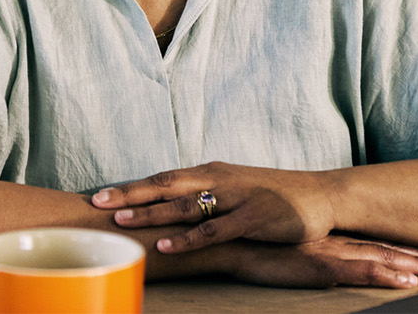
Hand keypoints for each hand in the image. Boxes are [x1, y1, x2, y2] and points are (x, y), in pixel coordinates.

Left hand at [91, 162, 347, 252]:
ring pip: (186, 205)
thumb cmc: (271, 195)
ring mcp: (236, 197)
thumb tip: (167, 207)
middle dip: (130, 194)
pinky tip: (168, 246)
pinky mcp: (253, 218)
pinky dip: (189, 238)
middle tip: (97, 202)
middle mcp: (218, 179)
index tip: (98, 195)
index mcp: (210, 172)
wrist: (320, 196)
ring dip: (152, 214)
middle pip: (165, 185)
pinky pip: (215, 230)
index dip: (130, 187)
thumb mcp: (232, 190)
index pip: (162, 178)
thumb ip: (202, 196)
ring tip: (122, 222)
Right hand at [221, 235, 417, 288]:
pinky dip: (386, 274)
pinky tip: (406, 279)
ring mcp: (328, 253)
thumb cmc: (249, 245)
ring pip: (379, 257)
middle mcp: (333, 242)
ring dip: (410, 262)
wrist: (228, 240)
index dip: (397, 245)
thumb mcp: (281, 246)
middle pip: (382, 247)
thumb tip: (306, 255)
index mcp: (325, 238)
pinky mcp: (320, 266)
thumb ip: (299, 248)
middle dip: (415, 254)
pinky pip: (360, 271)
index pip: (369, 241)